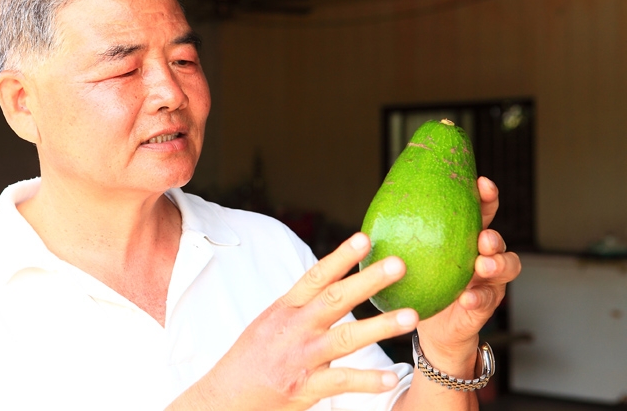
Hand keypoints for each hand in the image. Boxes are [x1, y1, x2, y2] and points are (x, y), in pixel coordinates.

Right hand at [169, 233, 417, 410]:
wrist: (225, 397)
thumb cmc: (252, 359)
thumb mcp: (271, 323)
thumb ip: (302, 306)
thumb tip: (336, 284)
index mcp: (285, 309)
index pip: (315, 277)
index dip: (340, 257)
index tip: (364, 239)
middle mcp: (293, 329)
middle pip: (335, 300)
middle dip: (367, 281)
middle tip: (398, 264)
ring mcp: (299, 358)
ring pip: (344, 338)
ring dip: (379, 326)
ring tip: (410, 316)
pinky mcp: (304, 387)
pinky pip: (341, 382)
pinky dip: (367, 380)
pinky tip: (390, 377)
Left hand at [416, 176, 521, 368]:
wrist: (431, 325)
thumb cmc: (420, 282)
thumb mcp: (412, 255)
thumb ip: (408, 233)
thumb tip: (381, 207)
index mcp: (466, 236)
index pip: (482, 211)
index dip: (486, 196)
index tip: (482, 184)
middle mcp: (483, 255)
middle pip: (498, 239)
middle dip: (494, 235)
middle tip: (483, 238)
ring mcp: (488, 280)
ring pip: (507, 267)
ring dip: (497, 264)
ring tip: (482, 265)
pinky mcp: (485, 305)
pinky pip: (488, 300)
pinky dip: (479, 297)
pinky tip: (468, 298)